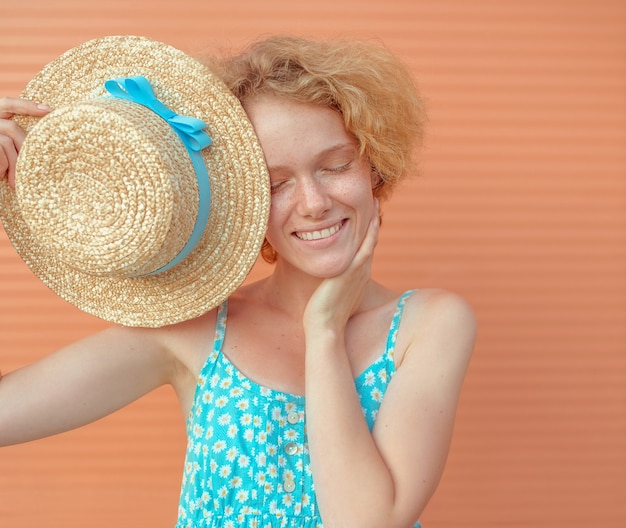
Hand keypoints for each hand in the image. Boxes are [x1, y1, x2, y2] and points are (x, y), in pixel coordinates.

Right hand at [0, 97, 50, 187]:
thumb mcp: (3, 148)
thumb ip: (13, 138)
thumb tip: (42, 141)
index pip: (7, 104)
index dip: (26, 105)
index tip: (48, 110)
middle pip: (12, 127)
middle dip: (25, 146)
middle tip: (33, 165)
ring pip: (7, 142)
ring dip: (15, 163)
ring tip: (13, 181)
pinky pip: (1, 153)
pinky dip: (3, 167)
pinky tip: (0, 176)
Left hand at [303, 199, 379, 332]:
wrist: (324, 327)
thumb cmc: (325, 315)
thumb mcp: (331, 293)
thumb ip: (333, 282)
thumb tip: (327, 277)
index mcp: (357, 275)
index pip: (365, 247)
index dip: (368, 230)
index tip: (368, 213)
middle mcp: (362, 271)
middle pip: (370, 240)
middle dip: (372, 220)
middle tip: (374, 200)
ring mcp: (359, 272)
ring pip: (370, 241)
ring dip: (373, 220)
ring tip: (374, 202)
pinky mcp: (352, 273)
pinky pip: (365, 249)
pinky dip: (370, 233)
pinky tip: (371, 219)